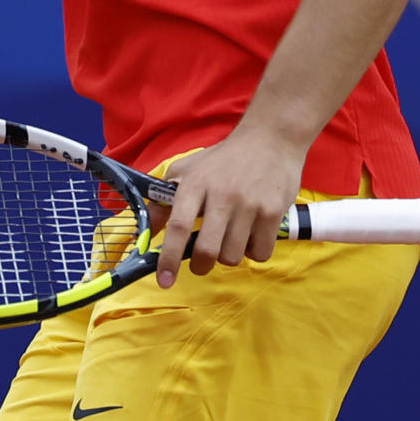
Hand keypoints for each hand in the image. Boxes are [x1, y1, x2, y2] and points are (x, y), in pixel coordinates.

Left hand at [150, 125, 304, 289]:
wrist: (271, 139)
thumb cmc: (224, 159)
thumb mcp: (188, 170)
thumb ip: (164, 200)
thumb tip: (146, 233)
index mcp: (196, 184)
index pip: (178, 226)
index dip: (168, 258)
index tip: (164, 280)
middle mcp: (222, 195)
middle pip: (206, 250)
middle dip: (200, 265)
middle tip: (202, 262)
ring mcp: (250, 204)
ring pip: (233, 256)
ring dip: (229, 255)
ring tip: (231, 237)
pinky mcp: (273, 211)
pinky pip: (260, 253)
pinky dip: (254, 252)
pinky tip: (252, 234)